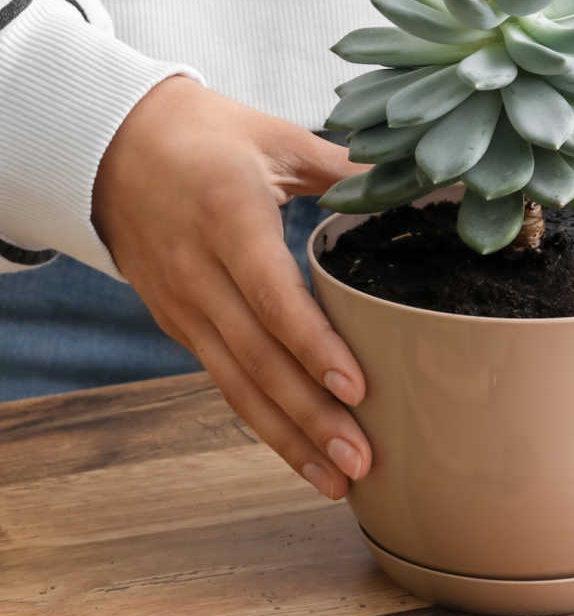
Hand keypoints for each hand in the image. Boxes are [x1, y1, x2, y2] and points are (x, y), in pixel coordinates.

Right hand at [94, 76, 371, 499]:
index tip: (357, 389)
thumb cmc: (208, 135)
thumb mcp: (277, 137)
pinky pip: (223, 379)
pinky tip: (298, 451)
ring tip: (337, 481)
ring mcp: (182, 304)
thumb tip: (422, 182)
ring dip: (287, 437)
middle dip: (310, 417)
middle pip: (256, 358)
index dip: (314, 347)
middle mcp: (199, 273)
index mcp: (229, 220)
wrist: (110, 144)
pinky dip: (260, 419)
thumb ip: (345, 168)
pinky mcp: (177, 322)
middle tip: (362, 460)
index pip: (273, 298)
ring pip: (236, 384)